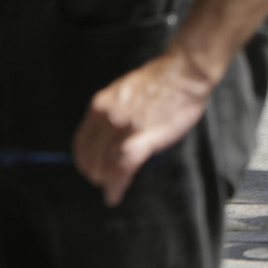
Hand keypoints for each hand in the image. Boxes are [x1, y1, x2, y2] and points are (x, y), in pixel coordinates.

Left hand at [73, 49, 215, 205]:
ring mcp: (124, 129)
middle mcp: (108, 118)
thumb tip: (111, 132)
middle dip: (96, 173)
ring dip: (106, 181)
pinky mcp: (142, 139)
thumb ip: (114, 111)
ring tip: (111, 189)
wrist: (185, 72)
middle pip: (91, 158)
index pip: (82, 143)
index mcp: (101, 105)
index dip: (84, 161)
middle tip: (105, 180)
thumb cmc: (163, 79)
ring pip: (105, 166)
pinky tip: (114, 195)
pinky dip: (116, 186)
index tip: (90, 168)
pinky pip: (122, 169)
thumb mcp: (125, 91)